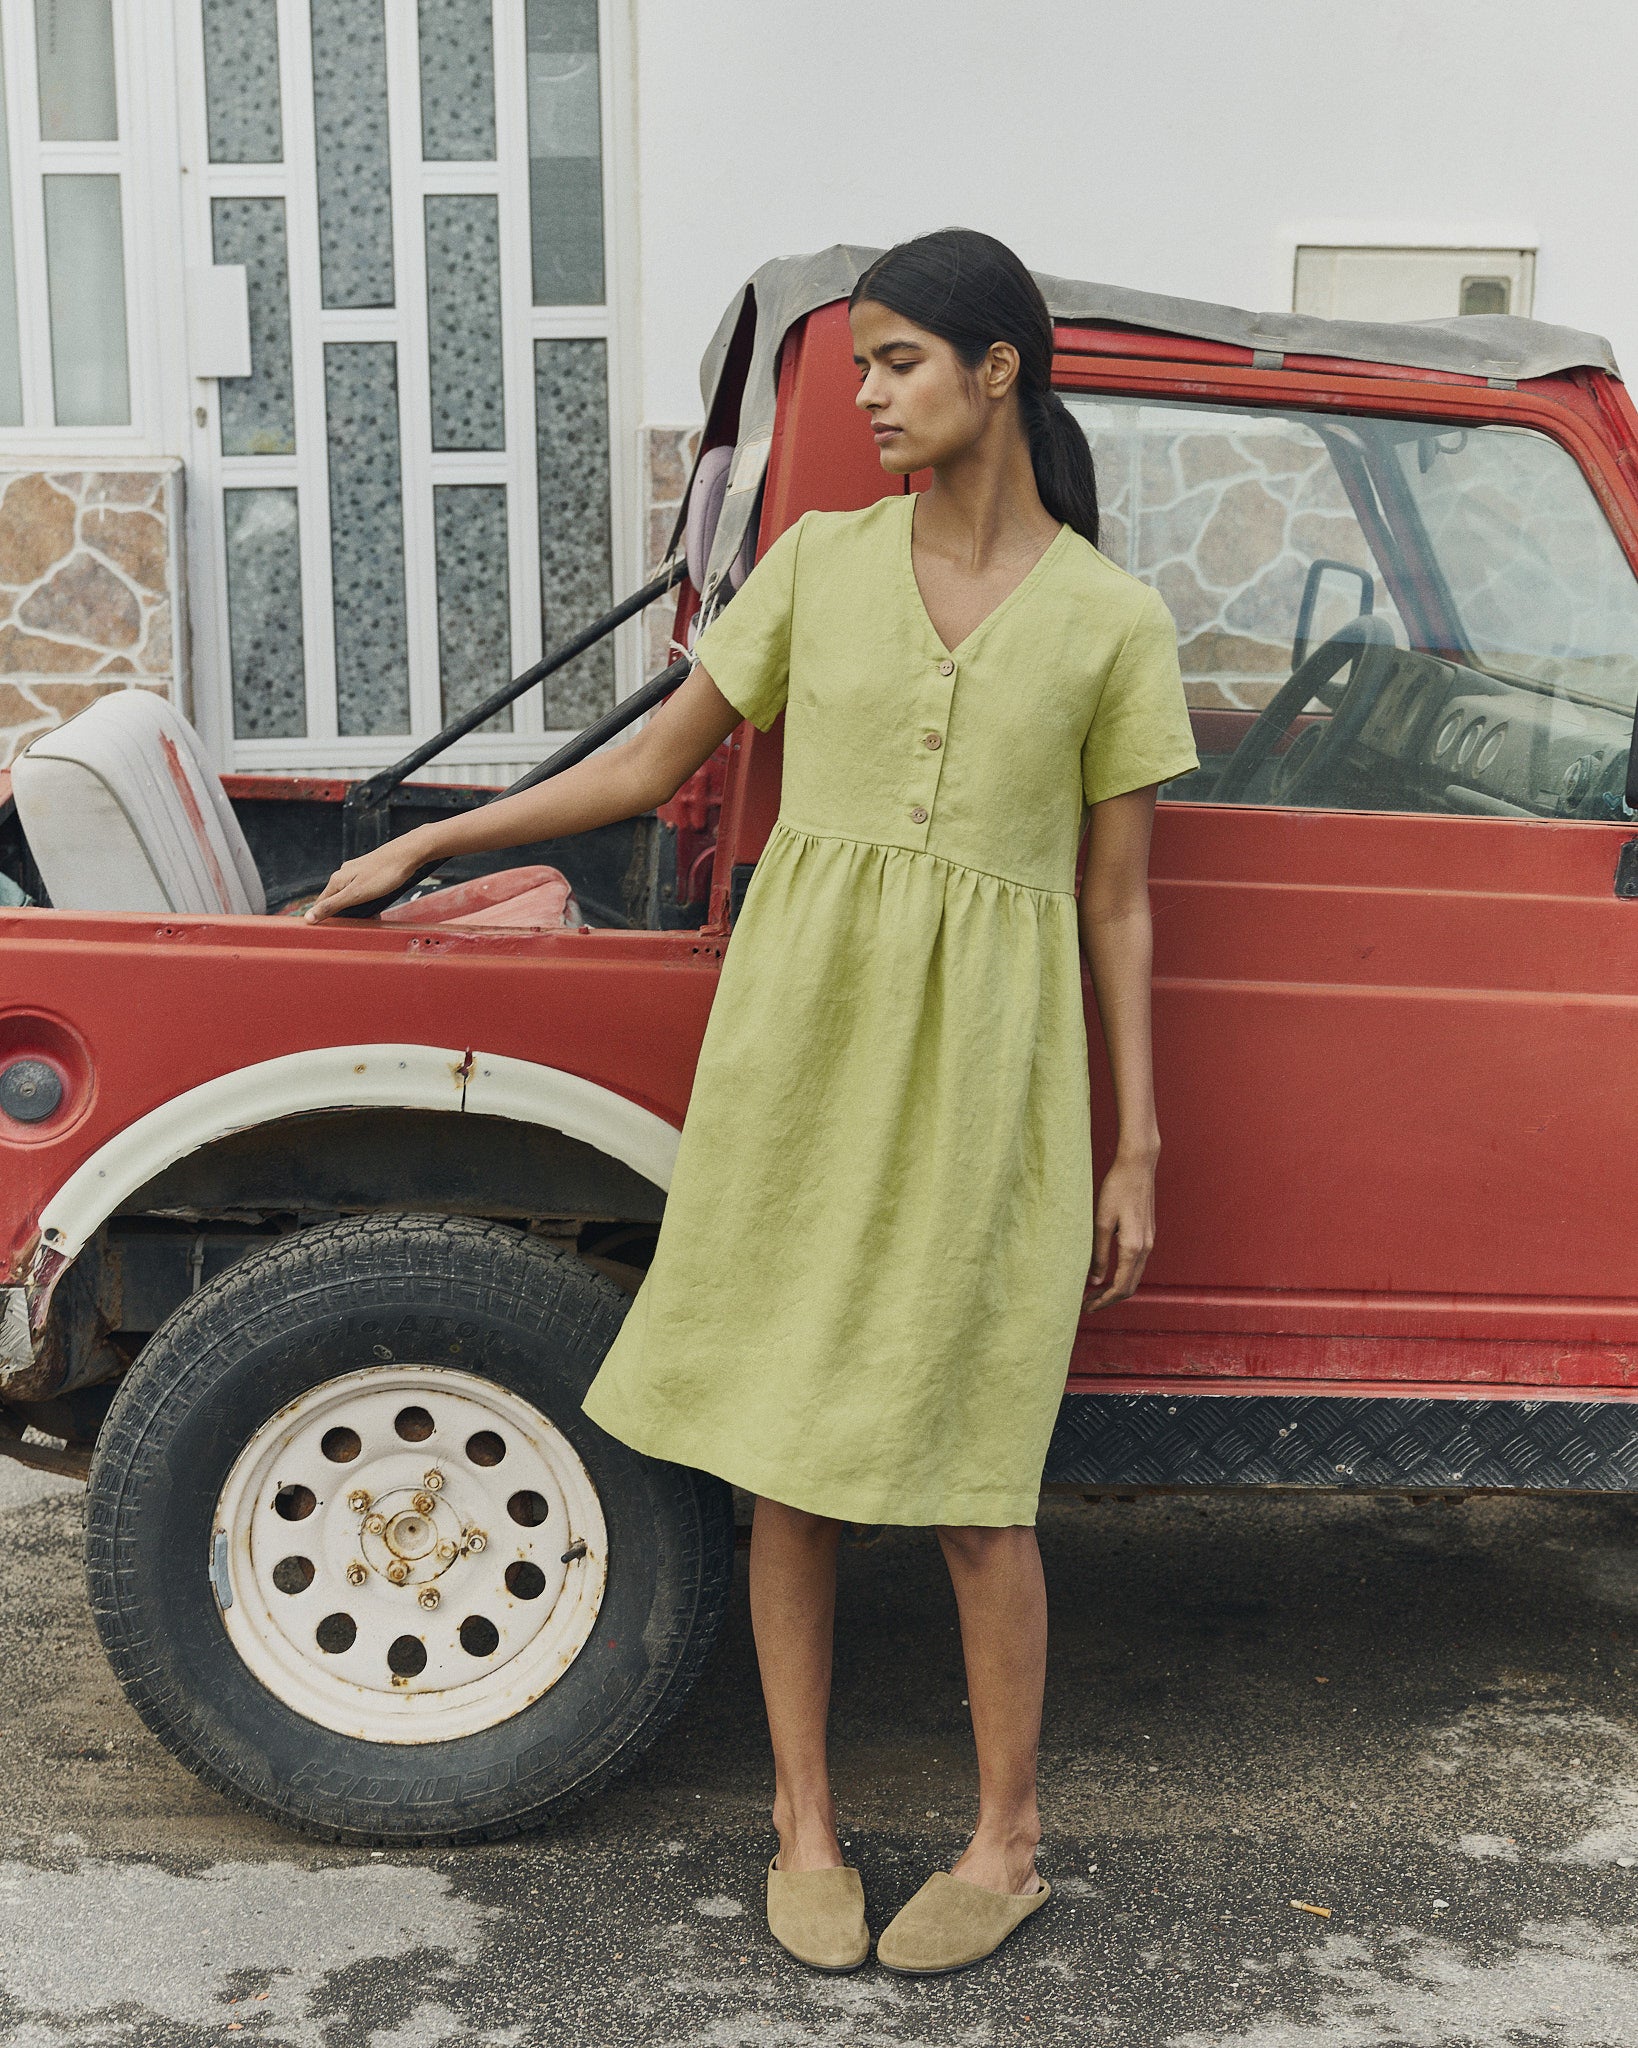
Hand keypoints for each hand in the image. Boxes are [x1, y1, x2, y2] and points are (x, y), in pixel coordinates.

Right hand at [304, 836, 428, 923]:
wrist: (407, 854)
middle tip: (359, 925)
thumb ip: (332, 906)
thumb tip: (308, 917)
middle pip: (335, 899)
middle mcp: (344, 874)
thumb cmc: (384, 874)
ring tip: (373, 915)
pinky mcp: (369, 871)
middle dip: (344, 915)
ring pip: (350, 895)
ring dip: (358, 908)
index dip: (323, 918)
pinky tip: (378, 902)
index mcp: (337, 880)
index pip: (321, 903)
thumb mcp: (356, 895)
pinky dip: (367, 900)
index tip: (329, 931)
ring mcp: (356, 871)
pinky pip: (362, 890)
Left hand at [1085, 1150, 1156, 1310]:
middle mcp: (1146, 1248)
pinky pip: (1137, 1265)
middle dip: (1109, 1300)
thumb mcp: (1101, 1222)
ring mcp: (1149, 1242)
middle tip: (1087, 1304)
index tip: (1086, 1307)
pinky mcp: (1148, 1235)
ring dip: (1116, 1289)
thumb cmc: (1116, 1189)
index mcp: (1133, 1247)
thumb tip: (1094, 1281)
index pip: (1120, 1287)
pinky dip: (1122, 1275)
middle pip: (1130, 1287)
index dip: (1103, 1302)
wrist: (1137, 1166)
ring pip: (1135, 1277)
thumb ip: (1098, 1253)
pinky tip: (1107, 1273)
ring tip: (1094, 1292)